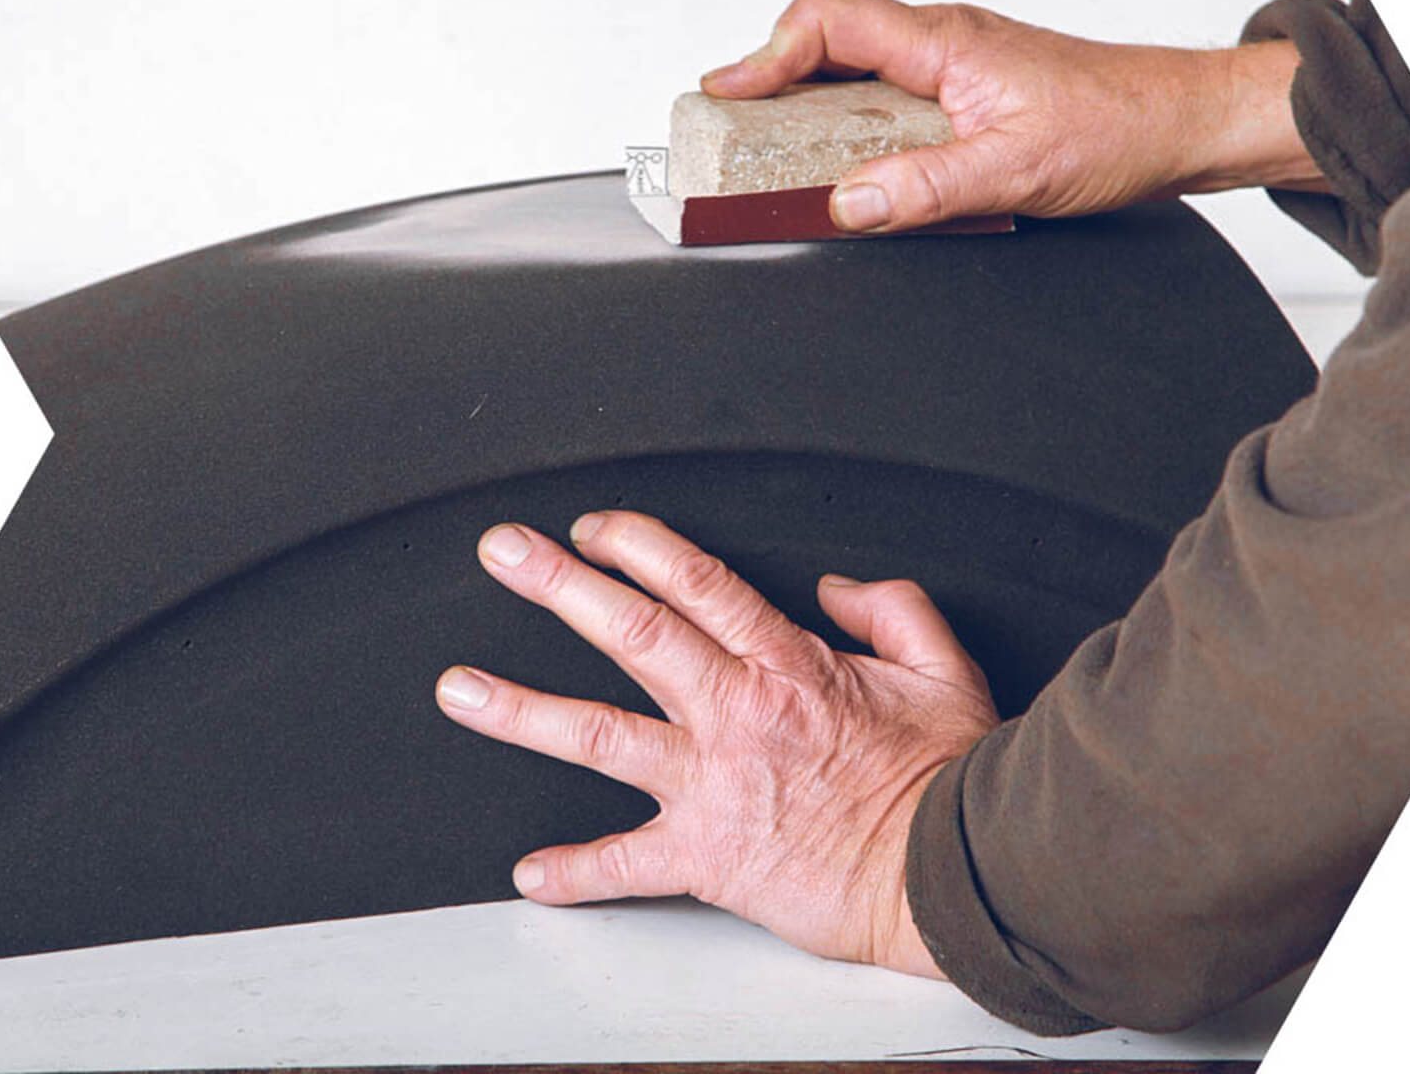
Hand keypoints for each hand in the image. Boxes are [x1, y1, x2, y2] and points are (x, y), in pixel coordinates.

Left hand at [434, 511, 999, 976]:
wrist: (949, 880)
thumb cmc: (946, 783)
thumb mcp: (942, 671)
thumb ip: (891, 609)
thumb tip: (835, 585)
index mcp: (788, 665)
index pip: (697, 583)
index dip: (639, 544)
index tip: (594, 528)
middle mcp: (736, 714)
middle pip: (632, 632)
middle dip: (558, 584)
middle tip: (504, 551)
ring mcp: (712, 784)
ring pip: (599, 734)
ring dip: (522, 708)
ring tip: (460, 689)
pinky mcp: (707, 857)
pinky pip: (626, 865)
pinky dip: (576, 872)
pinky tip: (531, 874)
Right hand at [700, 0, 1328, 231]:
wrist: (1180, 123)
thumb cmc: (1119, 125)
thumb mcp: (1016, 168)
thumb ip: (927, 187)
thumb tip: (850, 203)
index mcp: (944, 42)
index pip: (828, 19)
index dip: (764, 55)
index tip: (726, 97)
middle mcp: (941, 44)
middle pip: (825, 42)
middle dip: (770, 85)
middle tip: (733, 136)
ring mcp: (951, 66)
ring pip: (854, 71)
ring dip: (810, 109)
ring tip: (777, 159)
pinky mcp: (963, 93)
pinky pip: (887, 97)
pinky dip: (852, 128)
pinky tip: (853, 169)